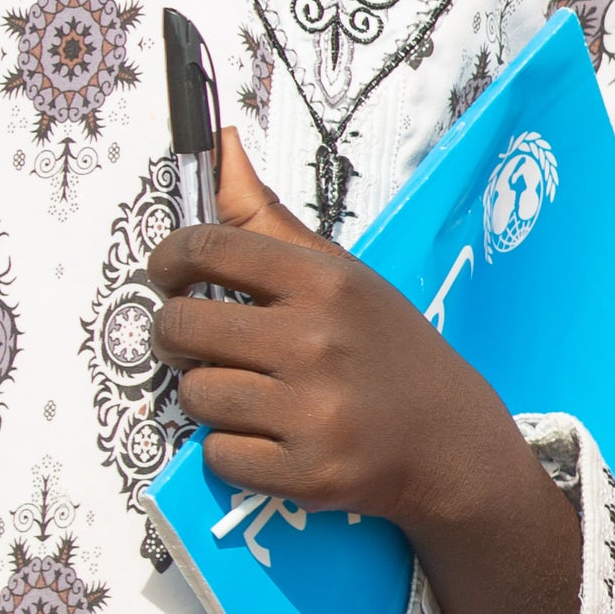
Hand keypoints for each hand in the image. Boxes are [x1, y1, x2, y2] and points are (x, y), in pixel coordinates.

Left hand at [149, 131, 520, 532]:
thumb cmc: (383, 346)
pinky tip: (268, 436)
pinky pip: (217, 454)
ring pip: (195, 394)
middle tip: (195, 340)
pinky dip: (231, 449)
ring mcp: (311, 411)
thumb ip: (268, 217)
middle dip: (174, 333)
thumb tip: (221, 141)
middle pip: (183, 326)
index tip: (168, 274)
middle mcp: (316, 341)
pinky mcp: (303, 472)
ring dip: (207, 394)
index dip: (169, 259)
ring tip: (246, 390)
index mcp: (325, 283)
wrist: (446, 440)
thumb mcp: (340, 273)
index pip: (210, 248)